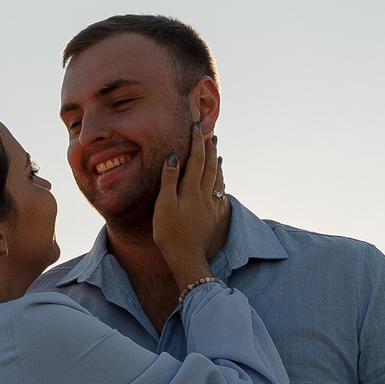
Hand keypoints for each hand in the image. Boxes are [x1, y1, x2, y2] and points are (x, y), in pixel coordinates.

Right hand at [149, 121, 224, 289]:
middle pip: (210, 166)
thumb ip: (169, 180)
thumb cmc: (169, 233)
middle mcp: (204, 194)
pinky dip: (221, 179)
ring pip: (217, 177)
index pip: (196, 159)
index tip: (198, 126)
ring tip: (216, 150)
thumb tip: (175, 157)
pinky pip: (220, 191)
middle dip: (209, 148)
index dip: (197, 142)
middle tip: (210, 133)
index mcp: (191, 190)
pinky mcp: (213, 214)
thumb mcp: (163, 205)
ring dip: (216, 161)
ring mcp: (211, 205)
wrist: (187, 257)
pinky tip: (220, 177)